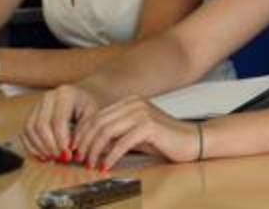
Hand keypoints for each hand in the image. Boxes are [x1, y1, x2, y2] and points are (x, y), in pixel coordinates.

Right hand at [22, 84, 103, 162]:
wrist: (80, 100)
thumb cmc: (87, 108)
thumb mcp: (91, 116)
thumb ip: (83, 131)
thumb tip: (71, 148)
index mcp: (65, 94)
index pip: (58, 120)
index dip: (61, 140)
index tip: (67, 155)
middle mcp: (48, 97)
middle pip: (41, 124)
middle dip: (50, 145)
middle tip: (60, 158)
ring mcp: (37, 105)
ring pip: (30, 128)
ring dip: (39, 147)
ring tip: (52, 158)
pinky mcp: (30, 114)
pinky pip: (25, 132)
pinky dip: (31, 146)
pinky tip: (43, 156)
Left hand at [73, 96, 199, 169]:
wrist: (192, 140)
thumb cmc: (164, 140)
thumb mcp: (134, 135)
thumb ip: (115, 135)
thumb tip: (90, 146)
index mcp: (129, 102)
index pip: (96, 116)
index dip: (82, 134)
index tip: (76, 150)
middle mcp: (134, 103)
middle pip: (98, 122)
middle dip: (85, 143)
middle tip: (79, 159)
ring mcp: (142, 113)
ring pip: (106, 131)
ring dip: (95, 150)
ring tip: (91, 164)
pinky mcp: (149, 126)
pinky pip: (122, 142)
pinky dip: (111, 156)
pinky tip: (107, 166)